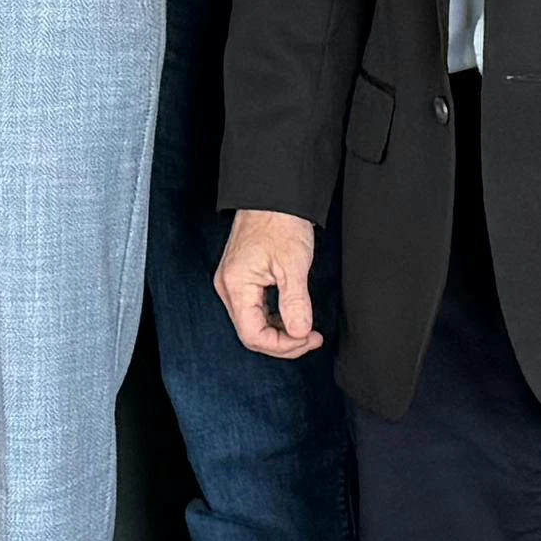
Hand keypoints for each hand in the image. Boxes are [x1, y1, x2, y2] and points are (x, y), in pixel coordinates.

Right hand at [219, 210, 324, 358]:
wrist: (273, 195)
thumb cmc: (280, 221)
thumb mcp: (293, 264)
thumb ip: (295, 303)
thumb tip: (299, 333)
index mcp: (236, 285)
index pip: (253, 335)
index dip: (282, 345)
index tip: (308, 339)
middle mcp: (229, 287)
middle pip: (251, 333)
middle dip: (283, 341)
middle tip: (312, 338)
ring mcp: (233, 282)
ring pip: (253, 323)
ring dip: (280, 332)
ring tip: (307, 330)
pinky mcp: (242, 278)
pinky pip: (255, 309)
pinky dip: (275, 318)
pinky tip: (293, 316)